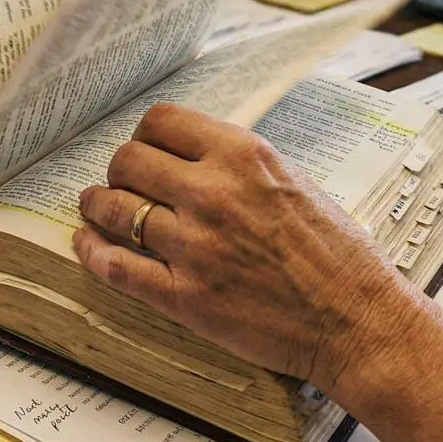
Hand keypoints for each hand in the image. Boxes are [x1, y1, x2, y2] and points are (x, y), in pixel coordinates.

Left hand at [72, 102, 404, 387]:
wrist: (356, 320)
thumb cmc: (336, 253)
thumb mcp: (293, 179)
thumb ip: (238, 164)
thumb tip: (188, 155)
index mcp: (243, 156)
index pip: (161, 121)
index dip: (143, 135)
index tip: (145, 149)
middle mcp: (212, 193)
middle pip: (128, 160)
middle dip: (118, 170)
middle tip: (121, 182)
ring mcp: (194, 246)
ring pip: (112, 209)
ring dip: (96, 207)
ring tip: (93, 208)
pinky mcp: (184, 296)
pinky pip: (115, 266)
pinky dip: (91, 252)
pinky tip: (86, 244)